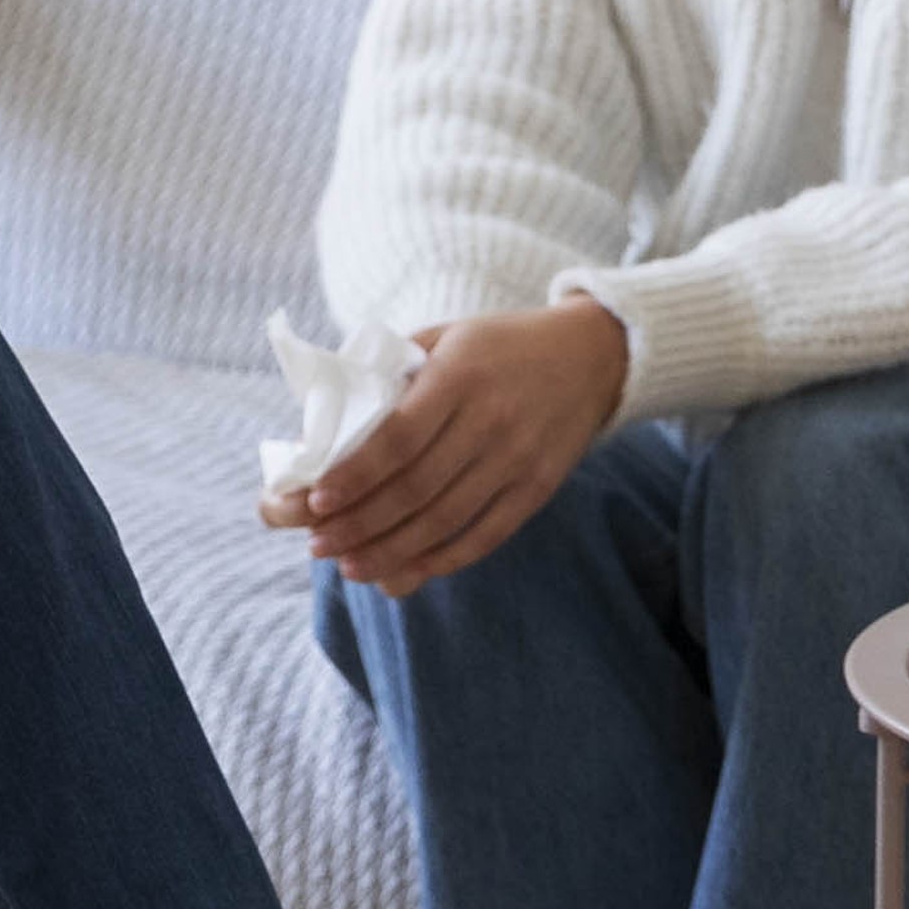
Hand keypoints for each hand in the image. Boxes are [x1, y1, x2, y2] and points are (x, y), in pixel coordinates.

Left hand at [271, 296, 630, 592]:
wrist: (593, 355)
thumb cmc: (500, 345)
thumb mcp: (447, 336)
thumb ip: (393, 371)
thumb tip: (327, 418)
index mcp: (460, 374)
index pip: (399, 436)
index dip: (355, 474)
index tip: (316, 500)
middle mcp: (492, 419)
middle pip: (416, 487)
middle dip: (360, 523)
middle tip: (318, 546)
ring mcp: (519, 458)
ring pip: (446, 520)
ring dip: (392, 551)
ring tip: (350, 568)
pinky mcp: (538, 489)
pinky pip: (484, 536)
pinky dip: (440, 561)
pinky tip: (403, 572)